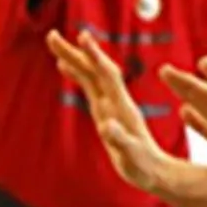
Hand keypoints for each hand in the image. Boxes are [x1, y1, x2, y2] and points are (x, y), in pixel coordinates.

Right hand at [47, 29, 184, 196]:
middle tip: (52, 35)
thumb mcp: (132, 157)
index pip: (107, 76)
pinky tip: (65, 67)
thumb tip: (106, 126)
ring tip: (54, 42)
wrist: (155, 171)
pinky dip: (77, 74)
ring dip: (74, 58)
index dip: (95, 56)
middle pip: (95, 70)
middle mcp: (116, 101)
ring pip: (90, 76)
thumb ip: (120, 140)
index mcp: (122, 108)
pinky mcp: (105, 112)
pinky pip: (89, 87)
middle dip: (75, 52)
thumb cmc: (144, 167)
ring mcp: (110, 105)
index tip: (82, 38)